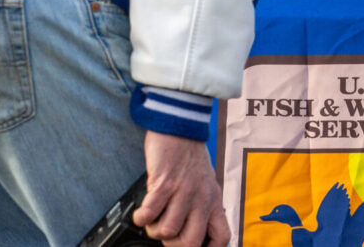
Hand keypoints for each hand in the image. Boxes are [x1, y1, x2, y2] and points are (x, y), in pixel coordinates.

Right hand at [131, 131, 229, 246]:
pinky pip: (150, 214)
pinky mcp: (164, 184)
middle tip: (164, 233)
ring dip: (154, 230)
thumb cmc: (190, 156)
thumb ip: (202, 205)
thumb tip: (191, 228)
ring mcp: (183, 192)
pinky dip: (142, 218)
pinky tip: (142, 211)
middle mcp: (201, 199)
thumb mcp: (206, 182)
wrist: (180, 128)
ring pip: (167, 231)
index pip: (221, 237)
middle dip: (172, 245)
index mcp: (214, 201)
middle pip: (190, 243)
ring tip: (152, 218)